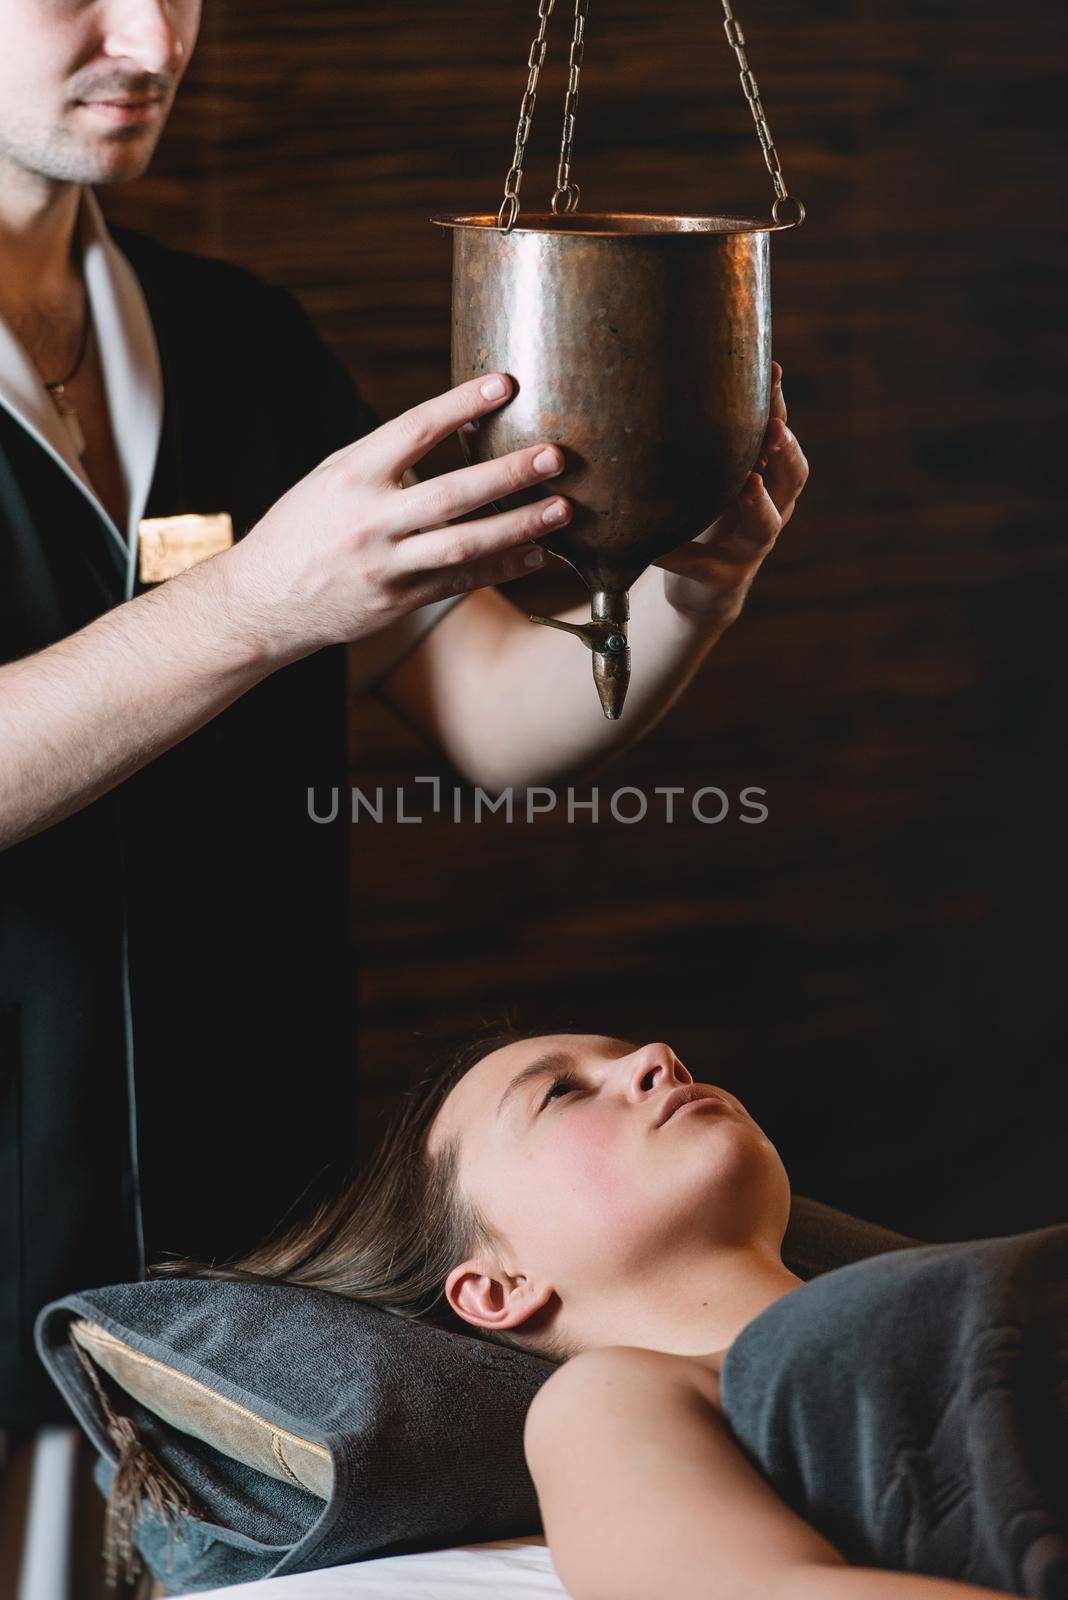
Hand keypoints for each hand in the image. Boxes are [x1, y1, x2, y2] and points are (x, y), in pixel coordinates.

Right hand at [221, 373, 570, 662]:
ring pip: (464, 544)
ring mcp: (385, 565)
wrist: (262, 602)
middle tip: (555, 455)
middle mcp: (369, 520)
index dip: (462, 404)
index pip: (415, 428)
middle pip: (451, 493)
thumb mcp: (331, 478)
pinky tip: (537, 553)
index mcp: (351, 475)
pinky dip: (501, 567)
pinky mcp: (397, 602)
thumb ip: (386, 459)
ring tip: (564, 509)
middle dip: (508, 474)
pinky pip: (460, 583)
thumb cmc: (303, 529)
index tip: (506, 384)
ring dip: (519, 526)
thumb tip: (453, 428)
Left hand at [652, 361, 807, 624]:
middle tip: (772, 431)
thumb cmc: (701, 517)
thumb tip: (669, 376)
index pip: (781, 433)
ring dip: (758, 503)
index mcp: (768, 476)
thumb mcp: (708, 476)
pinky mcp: (723, 578)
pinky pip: (703, 565)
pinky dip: (678, 555)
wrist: (699, 588)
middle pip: (793, 476)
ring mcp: (750, 548)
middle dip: (785, 451)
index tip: (772, 370)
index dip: (780, 404)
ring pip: (767, 524)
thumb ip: (704, 439)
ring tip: (746, 484)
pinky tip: (656, 549)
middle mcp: (771, 509)